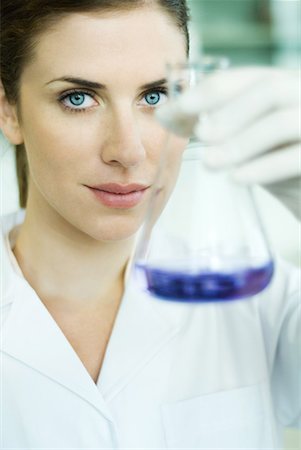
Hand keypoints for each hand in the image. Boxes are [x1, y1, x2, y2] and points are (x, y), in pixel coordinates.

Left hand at [157, 67, 299, 219]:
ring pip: (282, 122)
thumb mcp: (244, 139)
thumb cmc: (274, 163)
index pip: (246, 78)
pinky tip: (237, 178)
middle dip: (228, 113)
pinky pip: (296, 157)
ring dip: (240, 142)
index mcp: (284, 87)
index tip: (178, 108)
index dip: (209, 91)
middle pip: (269, 90)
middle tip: (200, 135)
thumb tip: (166, 114)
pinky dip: (263, 168)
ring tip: (210, 163)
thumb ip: (214, 125)